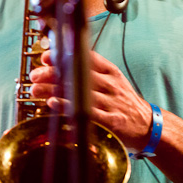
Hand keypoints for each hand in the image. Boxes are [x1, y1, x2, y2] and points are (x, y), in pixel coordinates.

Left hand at [29, 49, 153, 149]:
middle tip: (34, 75)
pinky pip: (86, 112)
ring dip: (53, 89)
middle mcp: (111, 85)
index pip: (86, 58)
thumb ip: (94, 72)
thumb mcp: (114, 82)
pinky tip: (53, 102)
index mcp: (111, 73)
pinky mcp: (111, 122)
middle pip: (79, 74)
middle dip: (53, 72)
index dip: (64, 55)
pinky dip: (68, 106)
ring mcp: (111, 103)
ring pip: (79, 92)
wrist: (148, 126)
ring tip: (34, 89)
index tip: (46, 56)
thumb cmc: (125, 104)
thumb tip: (63, 63)